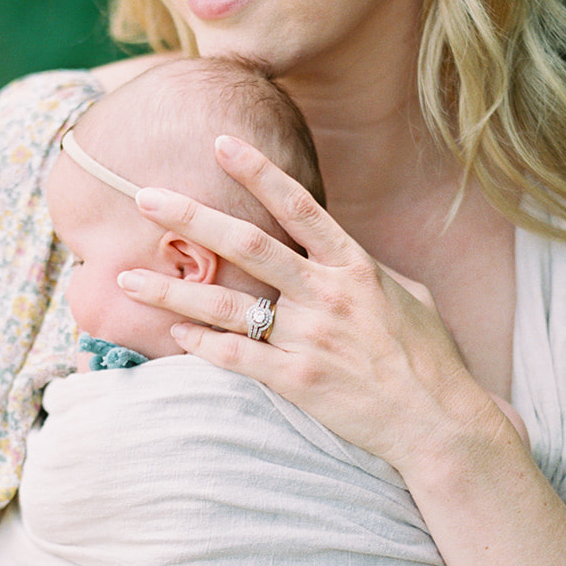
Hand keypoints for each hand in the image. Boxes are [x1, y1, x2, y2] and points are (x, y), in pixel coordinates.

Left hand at [117, 134, 498, 479]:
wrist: (440, 423)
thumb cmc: (429, 358)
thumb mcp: (410, 297)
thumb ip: (367, 269)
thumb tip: (339, 247)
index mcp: (356, 266)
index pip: (300, 206)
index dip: (258, 171)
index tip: (220, 143)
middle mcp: (328, 295)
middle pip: (248, 246)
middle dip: (192, 218)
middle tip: (145, 197)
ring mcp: (310, 338)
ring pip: (227, 305)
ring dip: (171, 290)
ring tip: (125, 278)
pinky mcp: (297, 381)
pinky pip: (237, 357)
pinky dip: (200, 344)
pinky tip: (171, 332)